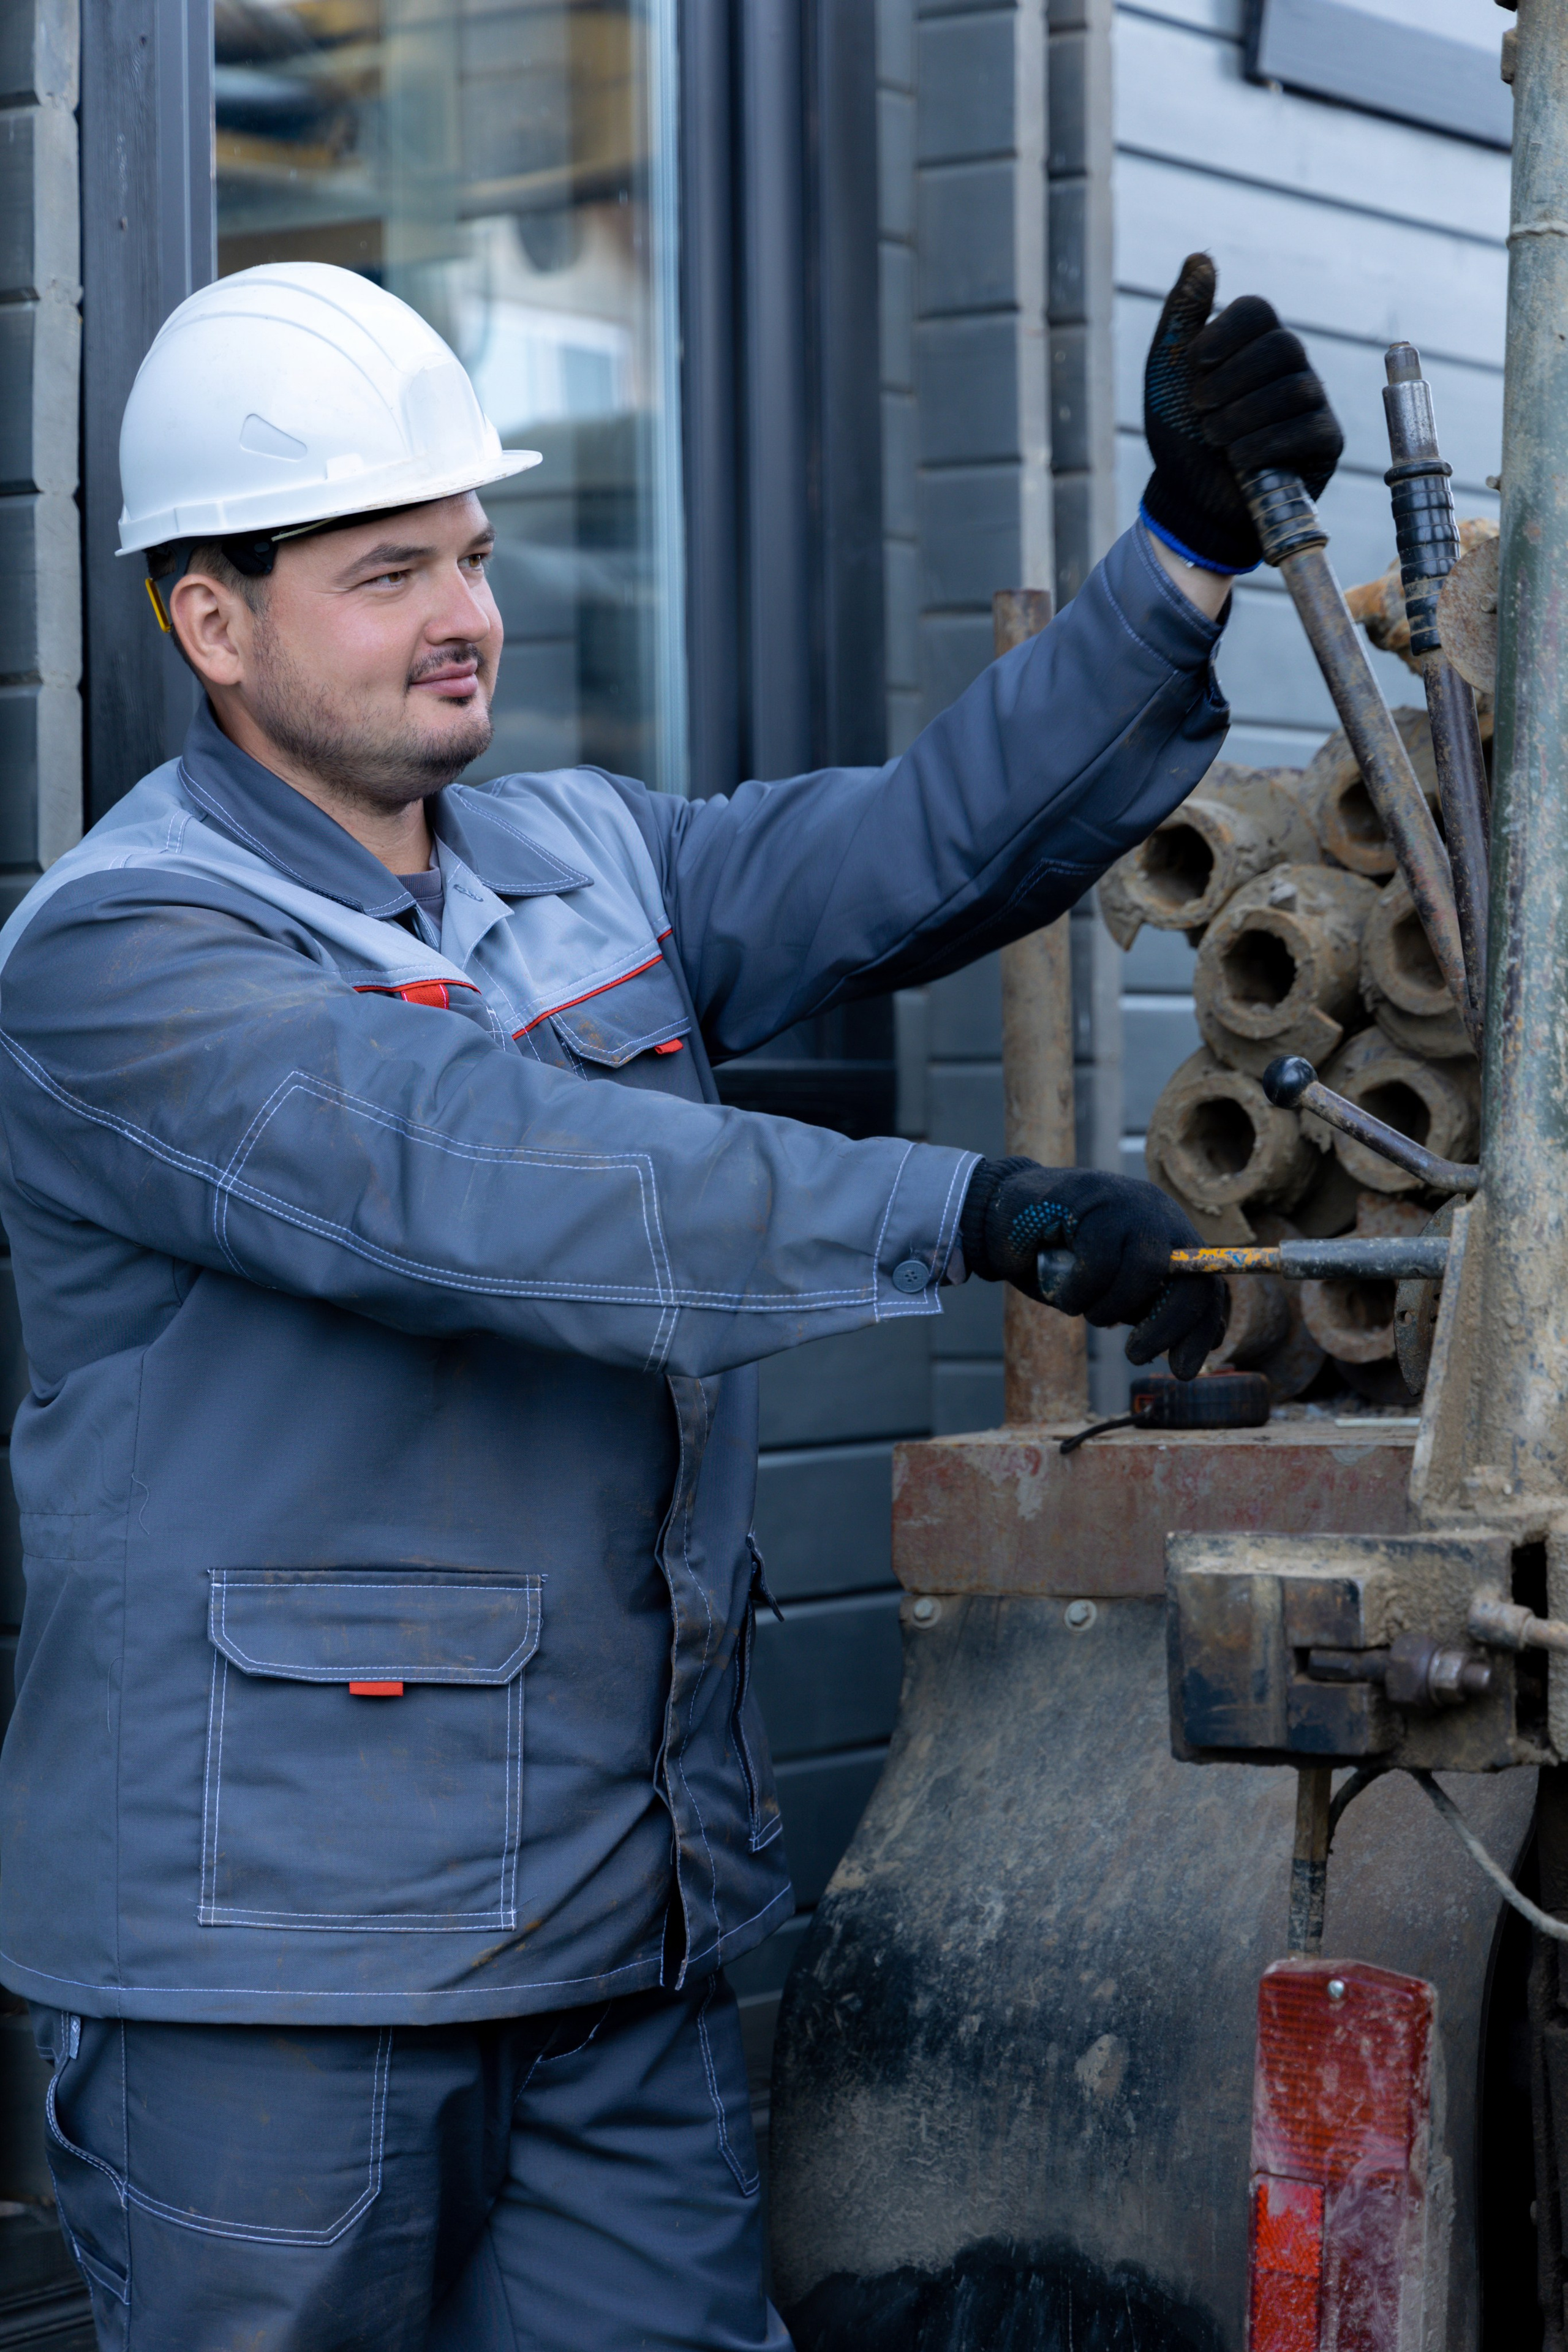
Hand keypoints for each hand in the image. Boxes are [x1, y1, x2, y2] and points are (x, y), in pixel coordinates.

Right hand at [958, 1157, 1227, 1380]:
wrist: (1003, 1216)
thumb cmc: (1058, 1258)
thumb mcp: (1112, 1289)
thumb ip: (1145, 1307)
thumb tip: (1191, 1350)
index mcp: (1169, 1236)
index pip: (1206, 1282)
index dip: (1201, 1328)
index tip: (1184, 1370)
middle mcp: (1158, 1214)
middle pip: (1190, 1278)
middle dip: (1166, 1327)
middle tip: (1137, 1355)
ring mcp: (1128, 1203)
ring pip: (1144, 1271)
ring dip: (1109, 1307)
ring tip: (1081, 1307)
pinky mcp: (1094, 1199)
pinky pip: (1099, 1263)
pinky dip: (1078, 1292)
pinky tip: (1062, 1292)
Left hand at [1141, 252, 1343, 573]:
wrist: (1190, 501)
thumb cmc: (1181, 435)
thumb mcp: (1168, 373)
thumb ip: (1181, 315)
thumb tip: (1200, 256)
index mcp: (1254, 345)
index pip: (1258, 311)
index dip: (1228, 330)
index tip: (1195, 361)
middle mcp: (1290, 366)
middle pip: (1281, 345)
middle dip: (1232, 379)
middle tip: (1199, 409)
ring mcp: (1312, 403)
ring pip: (1295, 388)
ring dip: (1243, 416)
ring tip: (1214, 439)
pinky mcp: (1325, 442)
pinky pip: (1308, 429)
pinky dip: (1264, 444)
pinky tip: (1238, 459)